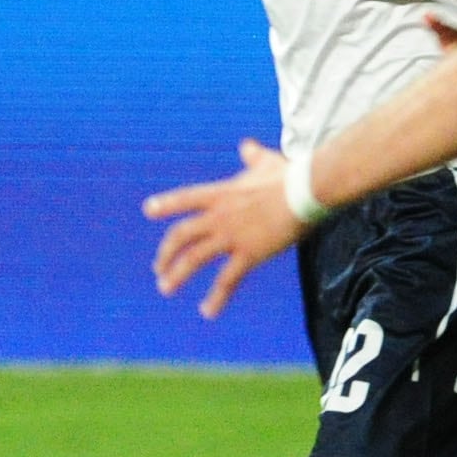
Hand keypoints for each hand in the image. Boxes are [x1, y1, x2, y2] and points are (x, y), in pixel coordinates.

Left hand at [144, 140, 305, 318]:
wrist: (307, 190)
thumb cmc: (290, 175)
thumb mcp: (266, 161)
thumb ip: (252, 156)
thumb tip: (247, 146)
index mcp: (221, 193)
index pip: (185, 199)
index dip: (166, 205)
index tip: (149, 210)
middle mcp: (219, 215)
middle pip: (181, 235)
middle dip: (166, 253)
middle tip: (158, 268)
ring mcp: (232, 235)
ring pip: (194, 258)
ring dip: (177, 274)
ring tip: (165, 288)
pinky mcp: (249, 253)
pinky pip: (227, 280)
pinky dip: (216, 297)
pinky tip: (207, 311)